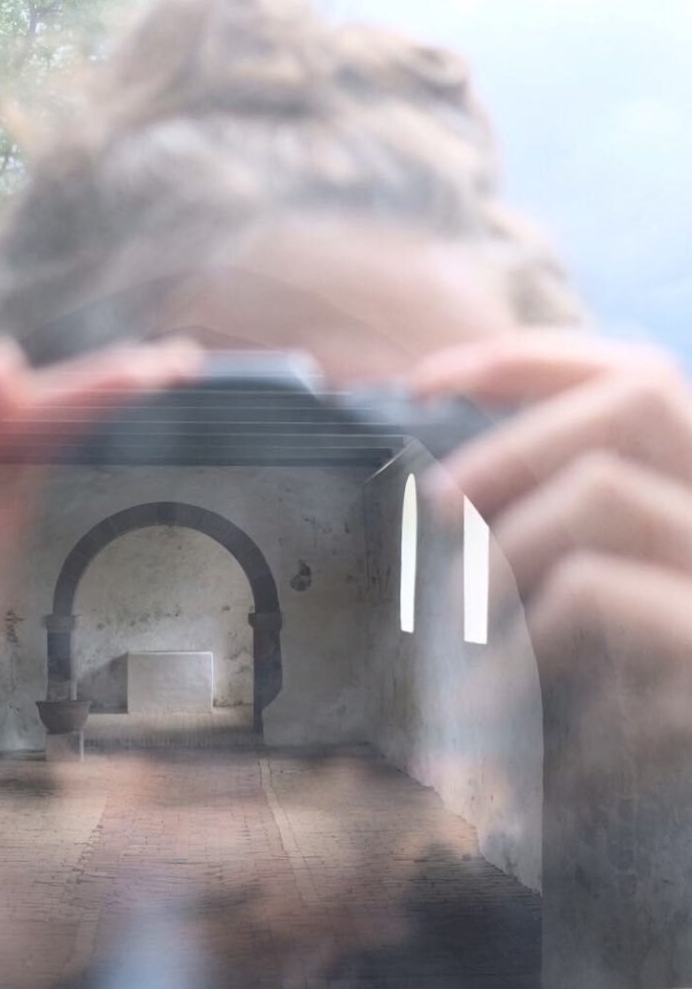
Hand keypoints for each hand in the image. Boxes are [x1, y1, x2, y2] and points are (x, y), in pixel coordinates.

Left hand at [412, 329, 691, 743]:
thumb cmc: (641, 701)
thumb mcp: (611, 598)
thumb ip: (559, 533)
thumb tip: (450, 494)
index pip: (637, 373)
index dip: (530, 361)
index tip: (424, 384)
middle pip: (638, 399)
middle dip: (511, 440)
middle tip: (433, 507)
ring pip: (602, 491)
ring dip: (502, 551)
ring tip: (460, 624)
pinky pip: (596, 594)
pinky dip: (522, 640)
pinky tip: (492, 705)